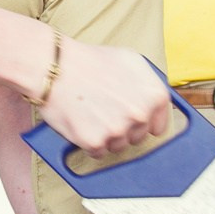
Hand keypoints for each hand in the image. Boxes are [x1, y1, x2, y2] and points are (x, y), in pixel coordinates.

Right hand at [36, 40, 170, 155]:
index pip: (158, 126)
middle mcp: (140, 114)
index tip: (129, 116)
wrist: (56, 67)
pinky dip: (89, 142)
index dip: (142, 122)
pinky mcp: (95, 142)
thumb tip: (155, 105)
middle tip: (105, 109)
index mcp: (154, 96)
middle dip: (123, 128)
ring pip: (118, 146)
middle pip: (137, 138)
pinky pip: (97, 152)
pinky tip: (82, 122)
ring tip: (91, 113)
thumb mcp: (132, 61)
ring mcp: (118, 130)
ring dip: (106, 136)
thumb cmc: (91, 61)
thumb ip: (149, 85)